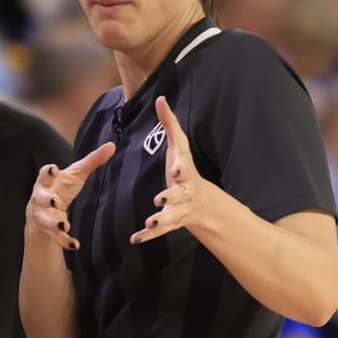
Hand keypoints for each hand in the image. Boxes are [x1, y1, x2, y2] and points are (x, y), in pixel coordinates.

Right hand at [27, 142, 115, 251]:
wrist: (41, 211)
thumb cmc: (60, 188)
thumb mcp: (76, 174)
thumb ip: (92, 161)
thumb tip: (112, 145)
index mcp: (47, 181)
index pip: (44, 174)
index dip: (47, 172)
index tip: (53, 169)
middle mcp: (41, 198)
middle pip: (41, 197)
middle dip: (47, 199)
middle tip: (56, 201)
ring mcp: (43, 215)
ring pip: (45, 220)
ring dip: (54, 223)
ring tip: (65, 226)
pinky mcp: (48, 230)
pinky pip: (55, 237)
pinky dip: (64, 241)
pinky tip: (74, 244)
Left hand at [132, 97, 218, 244]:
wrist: (201, 201)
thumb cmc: (185, 169)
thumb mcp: (179, 147)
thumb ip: (170, 124)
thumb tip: (161, 99)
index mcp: (185, 173)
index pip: (184, 170)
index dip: (180, 169)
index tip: (174, 169)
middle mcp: (184, 193)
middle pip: (178, 196)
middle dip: (170, 198)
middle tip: (159, 199)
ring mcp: (178, 210)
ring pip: (170, 217)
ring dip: (160, 220)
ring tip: (149, 223)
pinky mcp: (170, 223)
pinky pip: (159, 231)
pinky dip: (147, 236)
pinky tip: (135, 238)